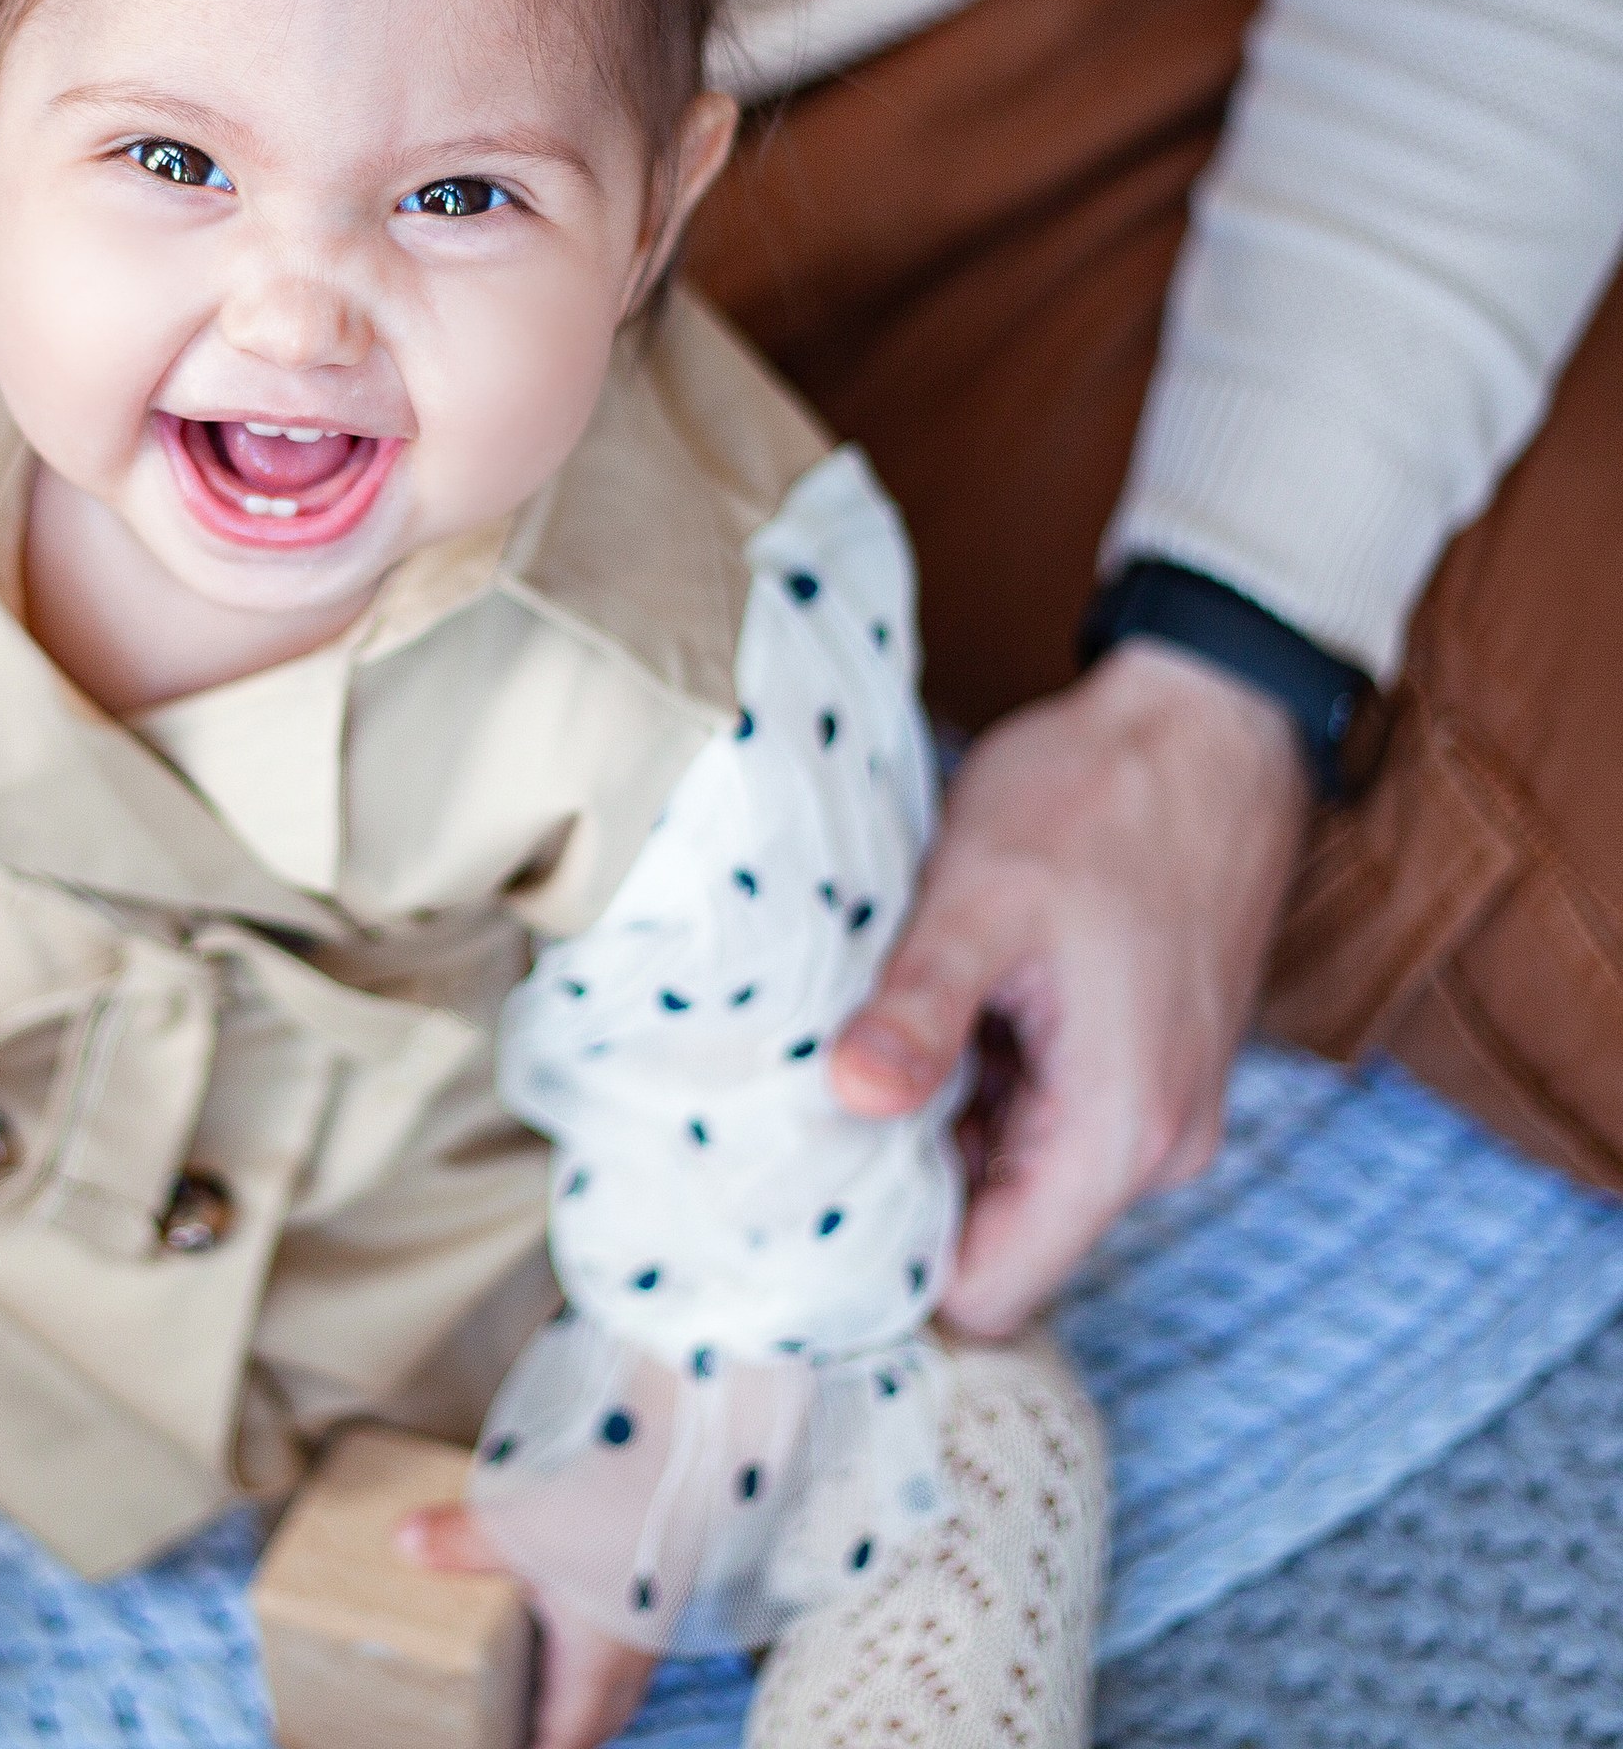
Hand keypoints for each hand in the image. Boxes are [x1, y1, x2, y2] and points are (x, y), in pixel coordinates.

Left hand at [396, 1503, 658, 1748]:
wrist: (688, 1463)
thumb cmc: (613, 1507)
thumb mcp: (523, 1528)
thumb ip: (461, 1541)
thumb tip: (402, 1541)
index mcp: (596, 1665)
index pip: (567, 1740)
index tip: (504, 1745)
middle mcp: (630, 1656)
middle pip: (597, 1720)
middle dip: (561, 1731)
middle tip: (519, 1726)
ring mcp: (650, 1625)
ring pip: (618, 1684)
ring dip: (582, 1693)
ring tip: (539, 1682)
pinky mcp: (658, 1591)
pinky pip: (628, 1647)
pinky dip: (599, 1654)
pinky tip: (573, 1619)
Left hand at [830, 639, 1310, 1334]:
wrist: (1208, 723)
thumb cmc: (1098, 798)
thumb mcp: (981, 896)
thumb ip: (921, 1007)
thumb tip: (852, 1095)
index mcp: (1118, 1133)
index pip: (991, 1287)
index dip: (893, 1269)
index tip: (804, 1208)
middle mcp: (1153, 1147)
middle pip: (997, 1235)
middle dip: (905, 1187)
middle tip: (806, 1107)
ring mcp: (1155, 1106)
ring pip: (1012, 1171)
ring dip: (940, 1122)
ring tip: (870, 1035)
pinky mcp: (1143, 1063)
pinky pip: (1041, 1116)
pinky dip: (981, 1080)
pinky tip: (931, 1007)